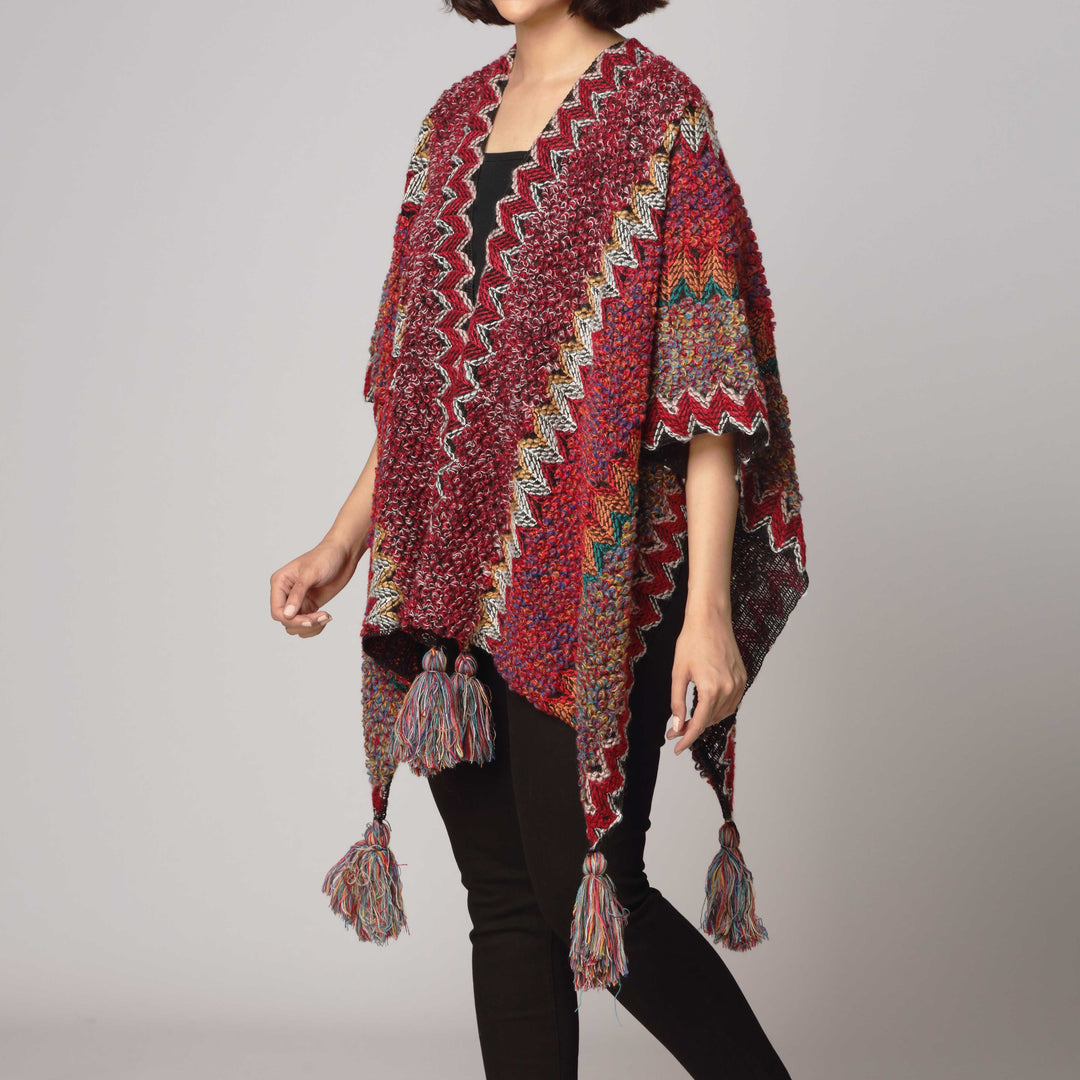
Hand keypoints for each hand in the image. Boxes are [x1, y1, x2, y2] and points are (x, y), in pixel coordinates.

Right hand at [269, 537, 360, 637]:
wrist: (344, 554)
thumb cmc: (326, 557)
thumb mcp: (310, 574)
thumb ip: (297, 594)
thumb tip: (287, 614)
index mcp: (280, 583)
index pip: (277, 611)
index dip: (291, 620)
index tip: (310, 621)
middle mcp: (286, 593)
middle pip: (286, 621)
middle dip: (304, 623)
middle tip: (323, 616)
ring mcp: (298, 601)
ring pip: (296, 626)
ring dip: (311, 627)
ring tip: (326, 616)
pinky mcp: (310, 605)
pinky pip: (307, 624)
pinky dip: (317, 626)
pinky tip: (327, 617)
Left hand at [666, 607, 746, 754]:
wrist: (710, 620)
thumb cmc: (691, 642)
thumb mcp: (678, 673)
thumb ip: (677, 702)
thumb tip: (677, 726)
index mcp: (711, 689)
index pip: (699, 724)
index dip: (687, 739)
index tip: (676, 748)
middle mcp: (728, 689)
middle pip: (710, 720)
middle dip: (692, 728)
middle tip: (675, 731)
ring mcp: (738, 684)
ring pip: (722, 713)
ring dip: (706, 719)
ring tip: (689, 720)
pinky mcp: (742, 677)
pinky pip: (732, 702)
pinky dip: (719, 709)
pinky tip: (707, 707)